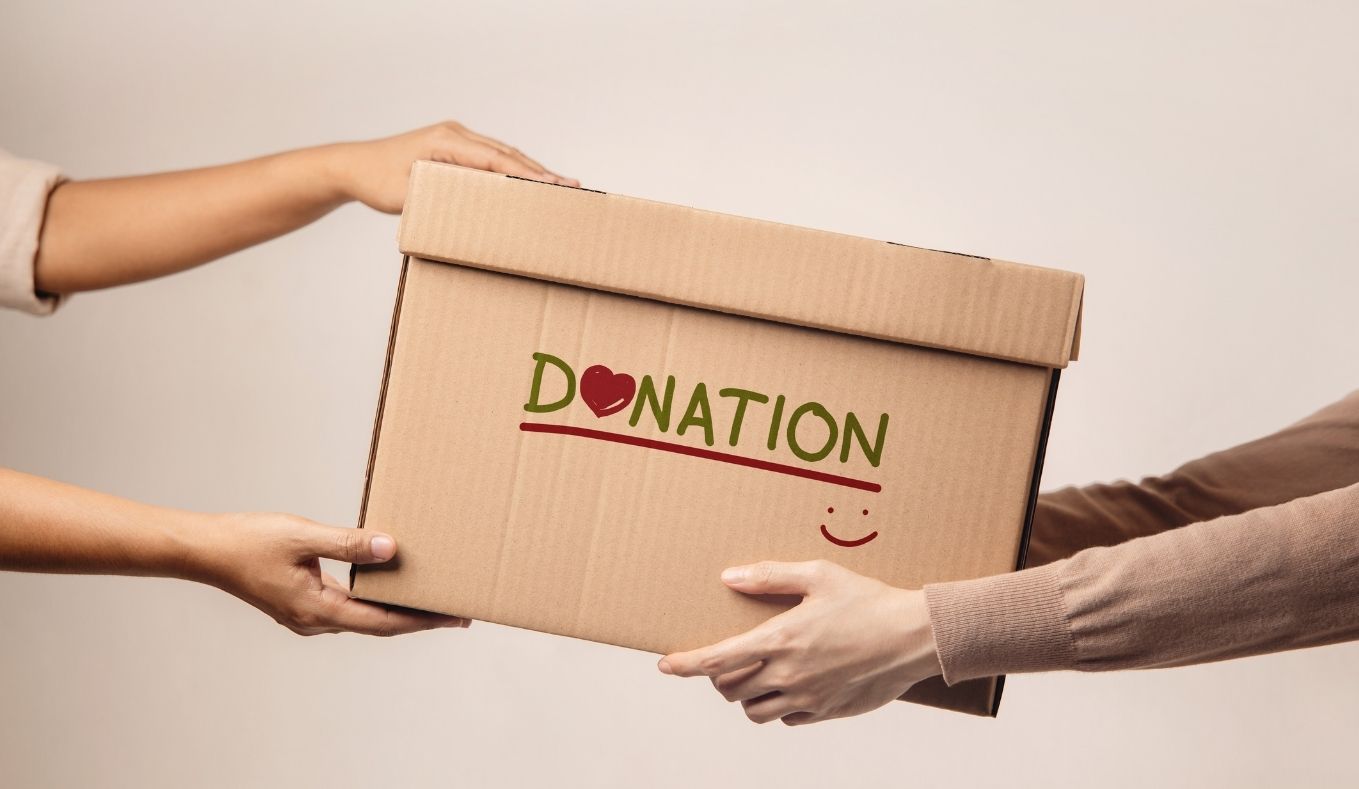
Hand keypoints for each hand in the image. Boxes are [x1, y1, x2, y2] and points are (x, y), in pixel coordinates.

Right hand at [194, 512, 467, 636]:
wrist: (204, 551)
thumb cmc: (247, 542)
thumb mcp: (303, 535)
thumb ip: (348, 542)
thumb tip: (390, 549)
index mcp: (319, 610)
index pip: (385, 622)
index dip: (423, 620)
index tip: (455, 617)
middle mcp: (315, 621)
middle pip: (379, 624)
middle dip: (419, 618)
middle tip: (456, 610)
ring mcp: (306, 615)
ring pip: (363, 617)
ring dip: (396, 610)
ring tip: (429, 597)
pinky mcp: (301, 604)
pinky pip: (347, 606)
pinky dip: (373, 600)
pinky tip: (386, 585)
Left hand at [326, 121, 578, 212]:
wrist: (353, 166)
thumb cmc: (376, 181)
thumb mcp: (411, 194)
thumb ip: (447, 195)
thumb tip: (485, 204)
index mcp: (446, 141)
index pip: (497, 158)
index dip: (528, 173)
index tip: (554, 184)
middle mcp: (455, 134)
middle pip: (508, 154)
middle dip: (540, 172)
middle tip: (572, 186)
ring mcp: (456, 138)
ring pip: (503, 154)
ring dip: (531, 171)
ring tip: (561, 185)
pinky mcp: (454, 147)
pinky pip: (492, 158)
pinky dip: (512, 170)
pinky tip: (530, 182)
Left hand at [658, 560, 940, 725]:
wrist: (914, 637)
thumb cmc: (868, 600)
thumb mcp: (817, 575)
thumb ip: (769, 576)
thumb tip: (728, 577)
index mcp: (779, 639)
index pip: (715, 660)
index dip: (684, 665)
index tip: (665, 665)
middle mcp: (787, 674)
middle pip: (728, 688)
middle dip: (717, 676)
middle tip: (725, 659)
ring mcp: (807, 697)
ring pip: (753, 711)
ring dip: (745, 695)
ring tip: (755, 675)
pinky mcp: (826, 711)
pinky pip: (786, 719)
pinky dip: (777, 706)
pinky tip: (789, 685)